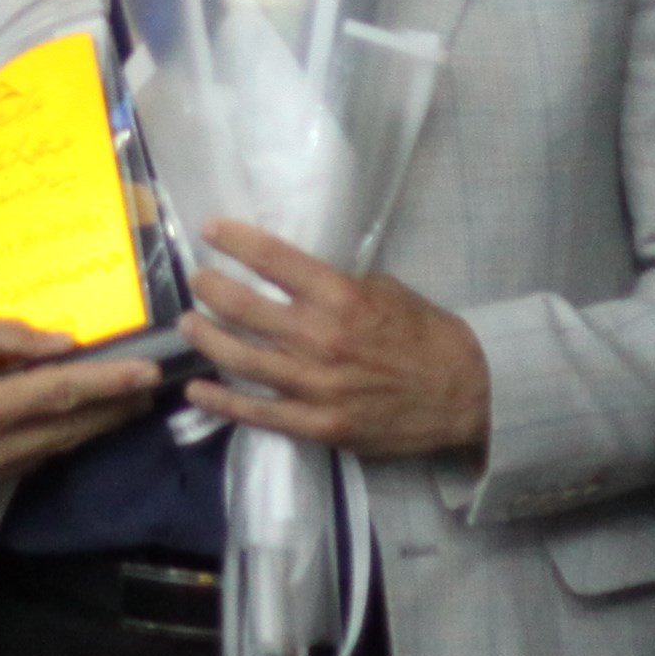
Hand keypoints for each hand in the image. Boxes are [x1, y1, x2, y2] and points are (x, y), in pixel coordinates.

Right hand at [0, 310, 160, 509]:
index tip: (147, 376)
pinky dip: (39, 446)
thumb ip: (8, 336)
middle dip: (110, 411)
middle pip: (64, 431)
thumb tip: (63, 346)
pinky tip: (57, 428)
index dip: (108, 384)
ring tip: (112, 408)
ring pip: (45, 454)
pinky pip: (17, 470)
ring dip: (81, 431)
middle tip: (146, 394)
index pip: (59, 393)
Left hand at [177, 221, 488, 457]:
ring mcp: (316, 386)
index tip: (209, 230)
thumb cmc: (426, 335)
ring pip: (241, 359)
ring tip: (189, 325)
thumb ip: (338, 284)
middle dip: (210, 289)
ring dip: (206, 338)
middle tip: (197, 281)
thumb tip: (295, 277)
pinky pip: (259, 413)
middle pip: (243, 308)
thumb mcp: (386, 290)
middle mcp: (321, 338)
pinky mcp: (318, 425)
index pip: (273, 259)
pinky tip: (196, 388)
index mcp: (341, 297)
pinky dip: (222, 400)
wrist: (465, 394)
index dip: (234, 240)